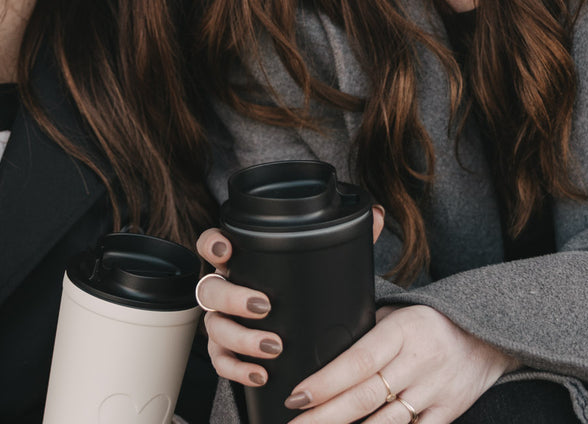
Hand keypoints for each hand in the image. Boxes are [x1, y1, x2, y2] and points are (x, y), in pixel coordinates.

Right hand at [194, 207, 384, 389]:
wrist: (300, 333)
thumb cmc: (304, 291)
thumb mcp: (322, 265)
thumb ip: (347, 238)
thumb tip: (378, 214)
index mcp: (242, 262)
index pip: (213, 244)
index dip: (212, 244)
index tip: (226, 250)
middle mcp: (226, 289)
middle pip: (210, 289)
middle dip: (232, 297)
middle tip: (264, 305)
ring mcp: (224, 322)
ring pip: (214, 326)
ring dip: (241, 337)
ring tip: (273, 347)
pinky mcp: (227, 353)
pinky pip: (221, 362)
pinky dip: (238, 369)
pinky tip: (260, 374)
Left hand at [285, 304, 520, 423]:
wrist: (485, 338)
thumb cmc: (429, 323)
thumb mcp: (398, 313)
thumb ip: (367, 331)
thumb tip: (327, 350)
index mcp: (400, 331)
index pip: (356, 361)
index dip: (325, 382)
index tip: (297, 395)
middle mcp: (417, 362)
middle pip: (363, 397)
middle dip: (324, 416)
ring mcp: (433, 392)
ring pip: (384, 423)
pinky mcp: (447, 414)